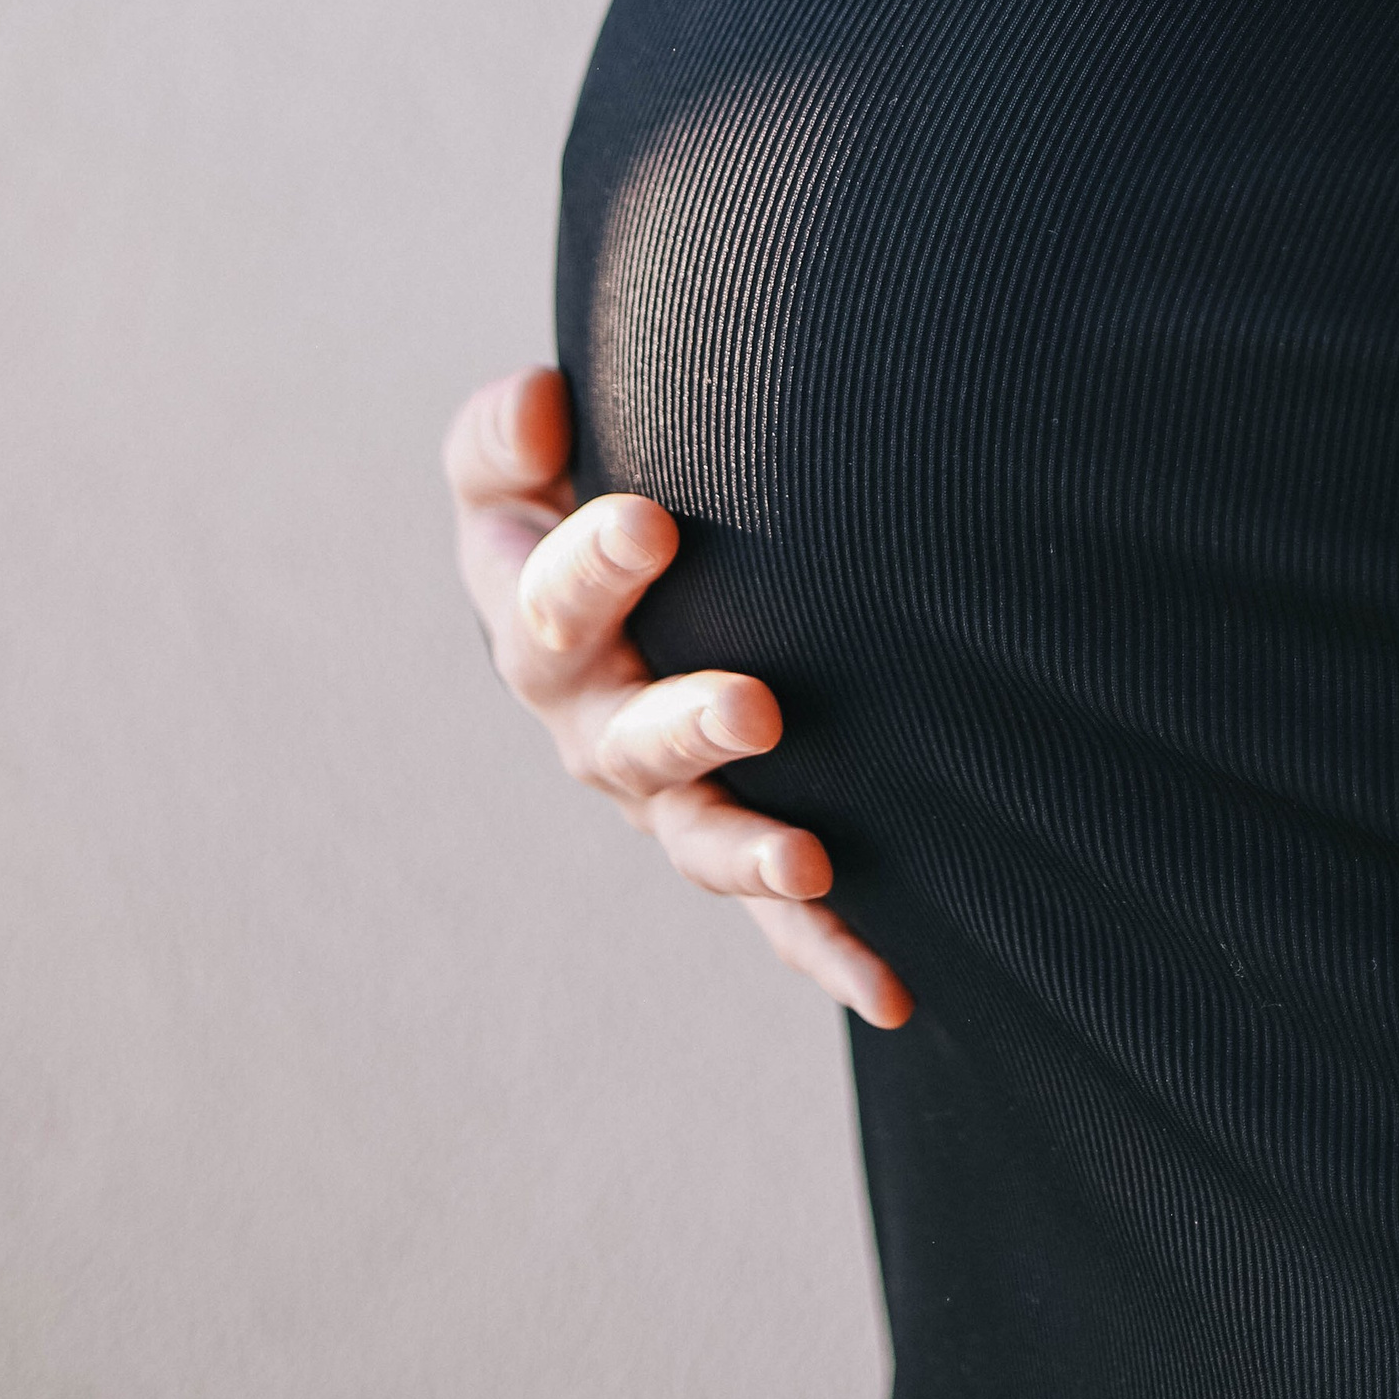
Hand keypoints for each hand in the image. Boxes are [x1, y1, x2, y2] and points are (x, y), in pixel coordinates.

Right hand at [446, 367, 912, 1027]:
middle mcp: (595, 726)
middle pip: (625, 742)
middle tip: (756, 707)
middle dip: (687, 727)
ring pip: (697, 837)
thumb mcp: (516, 460)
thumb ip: (510, 434)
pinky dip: (828, 950)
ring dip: (749, 852)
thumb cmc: (570, 495)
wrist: (632, 568)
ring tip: (808, 858)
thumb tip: (540, 405)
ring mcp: (667, 795)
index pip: (547, 604)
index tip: (650, 521)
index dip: (591, 566)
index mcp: (539, 630)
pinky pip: (778, 912)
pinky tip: (889, 992)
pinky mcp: (738, 835)